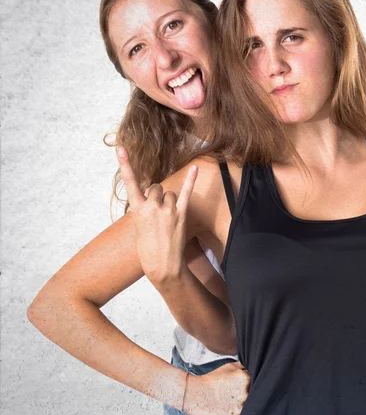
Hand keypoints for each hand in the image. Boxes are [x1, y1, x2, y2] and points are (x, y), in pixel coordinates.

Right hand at [117, 147, 196, 285]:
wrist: (163, 266)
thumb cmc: (148, 250)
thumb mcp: (139, 228)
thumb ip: (144, 210)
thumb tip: (153, 198)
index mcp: (137, 210)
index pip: (130, 183)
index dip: (125, 164)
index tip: (120, 148)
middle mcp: (152, 206)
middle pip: (155, 187)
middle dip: (156, 196)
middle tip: (157, 214)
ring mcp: (168, 209)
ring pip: (170, 194)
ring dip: (170, 202)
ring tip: (168, 221)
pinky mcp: (181, 214)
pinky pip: (187, 193)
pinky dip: (191, 180)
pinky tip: (195, 167)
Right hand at [184, 362, 250, 414]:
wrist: (193, 394)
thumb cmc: (211, 379)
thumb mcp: (228, 366)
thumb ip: (243, 366)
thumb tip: (255, 365)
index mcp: (245, 378)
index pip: (257, 382)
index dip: (251, 385)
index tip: (243, 387)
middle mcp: (245, 392)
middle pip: (255, 395)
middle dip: (248, 395)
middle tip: (236, 395)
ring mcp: (240, 406)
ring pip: (249, 407)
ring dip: (243, 405)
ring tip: (232, 402)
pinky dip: (237, 414)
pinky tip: (229, 409)